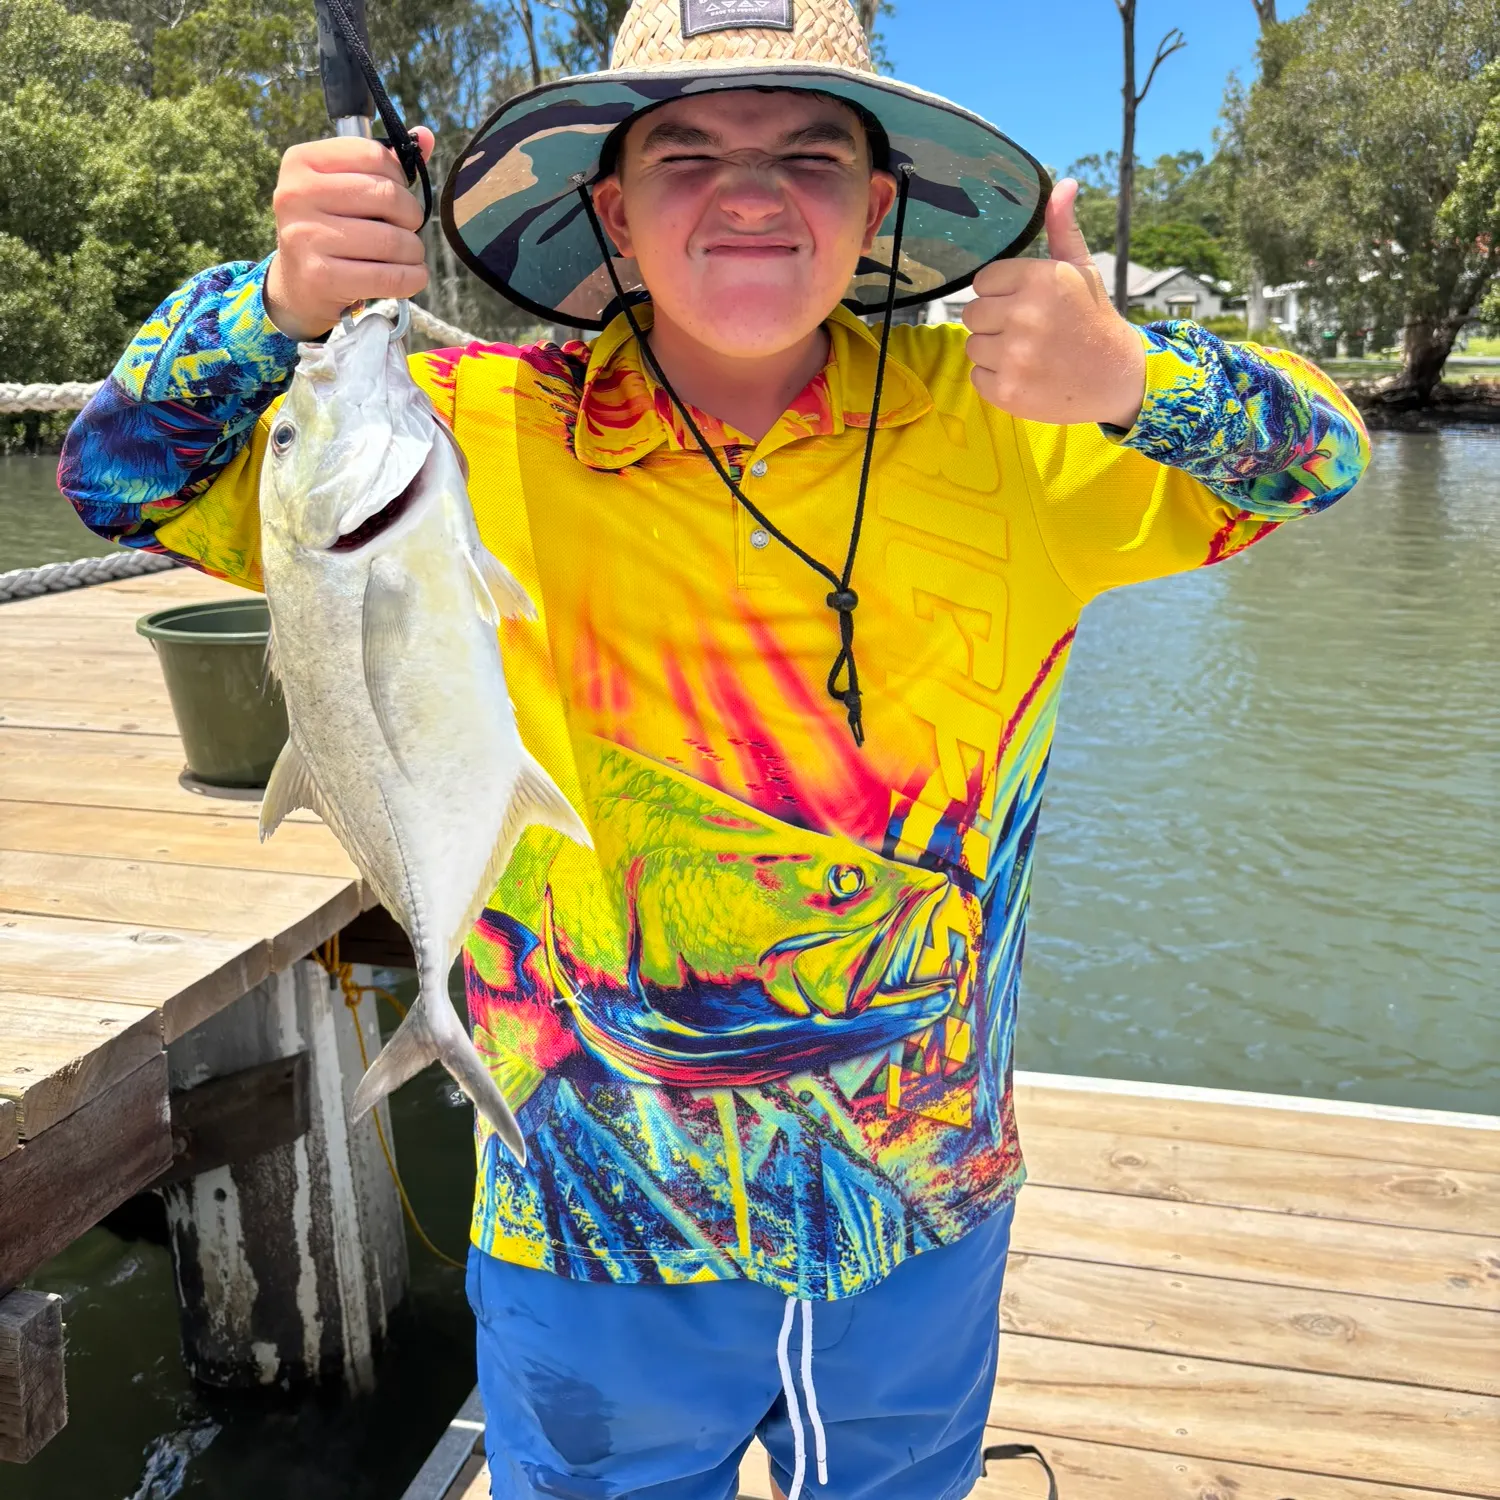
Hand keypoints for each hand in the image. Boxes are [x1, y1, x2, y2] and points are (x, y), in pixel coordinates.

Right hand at [264, 128, 435, 341]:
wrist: (300, 284)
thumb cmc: (332, 227)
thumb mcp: (346, 187)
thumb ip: (385, 162)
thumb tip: (426, 136)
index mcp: (301, 161)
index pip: (374, 155)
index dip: (399, 177)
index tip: (397, 194)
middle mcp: (296, 194)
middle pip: (386, 195)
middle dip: (411, 215)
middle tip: (407, 228)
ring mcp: (305, 237)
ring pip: (392, 240)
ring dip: (414, 251)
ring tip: (408, 254)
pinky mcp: (321, 277)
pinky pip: (388, 276)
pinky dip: (412, 278)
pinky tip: (412, 275)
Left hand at [964, 179, 1146, 429]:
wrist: (1117, 376)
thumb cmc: (1093, 318)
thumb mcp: (1082, 269)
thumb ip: (1062, 229)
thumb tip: (1063, 184)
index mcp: (1038, 279)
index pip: (982, 282)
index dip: (1000, 294)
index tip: (1025, 304)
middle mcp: (1024, 315)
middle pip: (972, 314)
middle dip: (994, 323)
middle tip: (1027, 332)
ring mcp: (1015, 356)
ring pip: (973, 346)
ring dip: (994, 352)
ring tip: (1028, 354)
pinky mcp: (1008, 391)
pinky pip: (977, 377)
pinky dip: (996, 380)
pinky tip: (1025, 375)